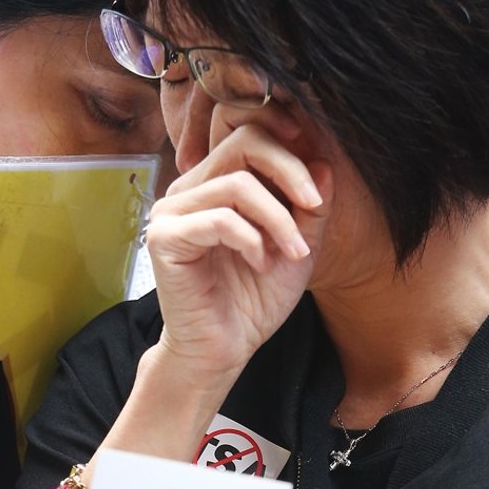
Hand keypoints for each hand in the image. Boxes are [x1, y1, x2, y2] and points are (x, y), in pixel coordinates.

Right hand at [145, 121, 330, 391]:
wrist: (222, 352)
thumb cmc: (252, 304)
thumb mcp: (296, 249)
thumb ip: (310, 207)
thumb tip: (323, 161)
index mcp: (215, 184)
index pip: (250, 135)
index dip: (286, 144)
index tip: (316, 175)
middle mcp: (188, 190)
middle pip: (242, 142)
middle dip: (288, 170)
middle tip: (313, 204)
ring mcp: (171, 211)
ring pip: (236, 184)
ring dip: (278, 218)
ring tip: (293, 252)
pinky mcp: (164, 238)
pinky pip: (219, 219)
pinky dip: (251, 240)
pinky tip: (261, 264)